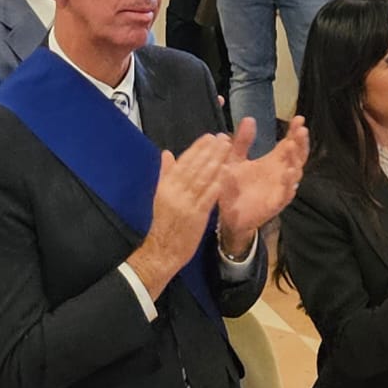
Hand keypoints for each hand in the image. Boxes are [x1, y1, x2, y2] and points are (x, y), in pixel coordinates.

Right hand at [128, 133, 233, 299]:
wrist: (161, 251)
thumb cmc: (162, 222)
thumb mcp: (159, 195)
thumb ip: (165, 173)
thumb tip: (167, 153)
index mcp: (166, 185)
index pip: (184, 162)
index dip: (198, 148)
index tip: (209, 137)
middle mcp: (176, 191)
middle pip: (196, 167)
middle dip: (210, 151)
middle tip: (223, 138)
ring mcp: (187, 203)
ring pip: (203, 178)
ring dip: (216, 162)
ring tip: (227, 149)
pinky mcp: (197, 216)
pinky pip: (208, 197)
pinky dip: (217, 183)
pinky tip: (226, 172)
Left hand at [218, 116, 307, 251]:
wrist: (227, 213)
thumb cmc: (233, 184)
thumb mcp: (235, 158)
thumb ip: (242, 140)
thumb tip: (249, 119)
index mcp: (273, 161)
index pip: (289, 143)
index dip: (295, 132)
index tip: (299, 118)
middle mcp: (280, 173)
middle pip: (297, 156)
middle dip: (301, 142)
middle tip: (301, 129)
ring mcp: (280, 188)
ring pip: (295, 173)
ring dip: (295, 160)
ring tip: (292, 146)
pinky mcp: (275, 203)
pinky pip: (285, 194)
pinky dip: (289, 184)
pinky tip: (288, 173)